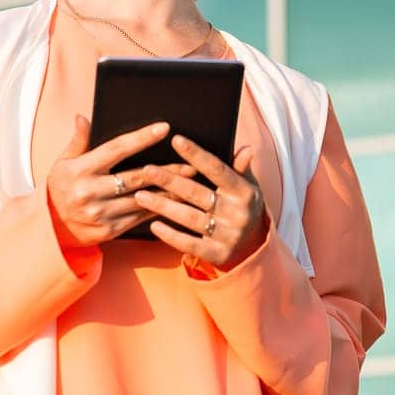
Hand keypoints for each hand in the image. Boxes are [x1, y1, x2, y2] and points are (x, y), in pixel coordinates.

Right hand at [45, 115, 196, 248]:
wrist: (51, 226)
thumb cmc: (61, 187)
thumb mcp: (63, 162)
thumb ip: (78, 140)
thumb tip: (84, 117)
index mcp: (81, 170)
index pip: (116, 149)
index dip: (141, 138)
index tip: (163, 128)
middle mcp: (90, 192)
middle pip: (136, 177)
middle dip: (166, 170)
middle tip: (189, 163)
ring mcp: (100, 214)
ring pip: (142, 199)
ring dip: (168, 192)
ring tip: (188, 182)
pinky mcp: (109, 231)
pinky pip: (139, 218)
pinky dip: (158, 209)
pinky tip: (174, 202)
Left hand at [133, 135, 265, 270]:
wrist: (253, 245)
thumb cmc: (240, 205)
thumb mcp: (246, 185)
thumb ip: (240, 168)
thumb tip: (246, 149)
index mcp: (244, 192)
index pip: (217, 170)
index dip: (196, 155)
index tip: (176, 140)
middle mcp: (238, 214)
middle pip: (198, 193)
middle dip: (170, 181)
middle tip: (147, 170)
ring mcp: (229, 236)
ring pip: (190, 218)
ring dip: (163, 206)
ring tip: (140, 195)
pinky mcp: (218, 255)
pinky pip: (190, 244)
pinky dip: (171, 235)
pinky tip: (153, 225)